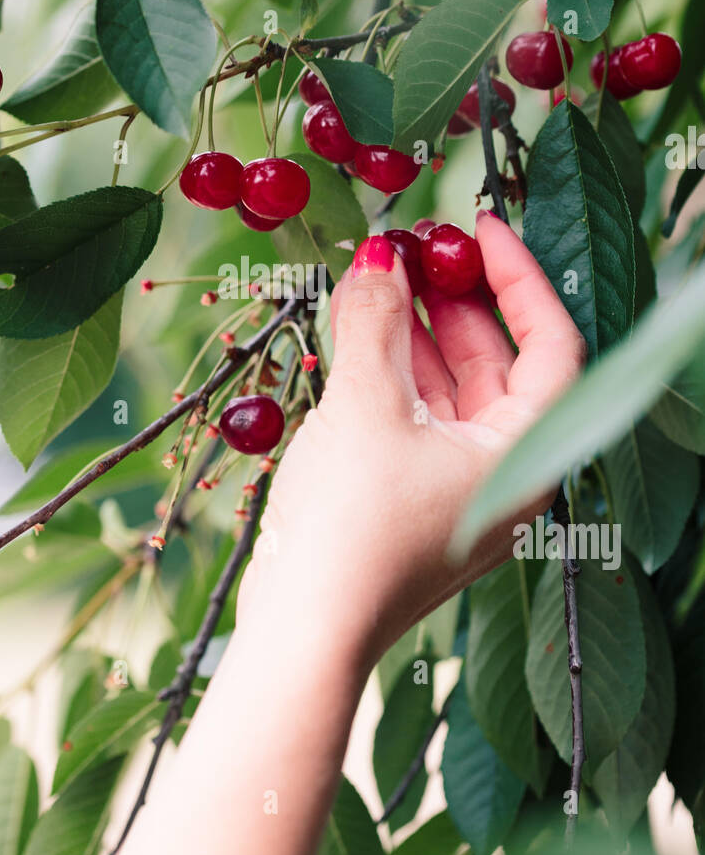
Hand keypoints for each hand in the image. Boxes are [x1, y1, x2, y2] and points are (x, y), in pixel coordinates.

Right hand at [237, 213, 585, 670]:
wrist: (303, 630)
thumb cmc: (352, 524)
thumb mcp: (365, 405)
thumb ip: (374, 319)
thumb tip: (379, 254)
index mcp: (525, 454)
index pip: (552, 343)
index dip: (518, 275)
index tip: (476, 225)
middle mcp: (504, 473)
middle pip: (499, 363)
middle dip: (456, 297)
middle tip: (416, 243)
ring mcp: (457, 491)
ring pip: (452, 389)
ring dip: (417, 329)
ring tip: (380, 273)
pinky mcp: (412, 503)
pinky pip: (417, 418)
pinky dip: (393, 371)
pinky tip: (359, 328)